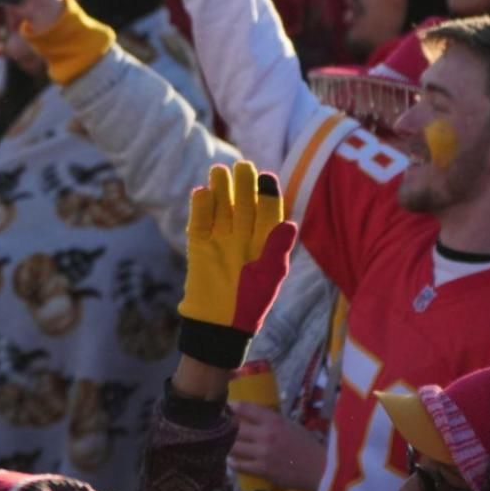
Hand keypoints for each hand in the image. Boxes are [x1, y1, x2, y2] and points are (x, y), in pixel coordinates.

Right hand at [177, 162, 296, 369]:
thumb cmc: (250, 303)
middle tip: (243, 166)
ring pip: (221, 207)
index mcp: (265, 241)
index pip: (268, 211)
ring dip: (220, 189)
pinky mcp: (199, 245)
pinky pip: (199, 221)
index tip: (267, 177)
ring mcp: (220, 239)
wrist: (219, 324)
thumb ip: (277, 249)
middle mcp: (243, 235)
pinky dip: (200, 207)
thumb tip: (289, 223)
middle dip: (244, 185)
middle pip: (244, 203)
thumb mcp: (269, 276)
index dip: (267, 194)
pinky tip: (202, 191)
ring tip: (219, 170)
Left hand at [231, 402, 323, 490]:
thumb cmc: (307, 446)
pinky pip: (239, 465)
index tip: (225, 408)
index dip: (232, 407)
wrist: (320, 470)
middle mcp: (266, 435)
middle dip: (225, 428)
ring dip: (227, 446)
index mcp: (275, 420)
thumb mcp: (291, 425)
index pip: (246, 408)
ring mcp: (263, 453)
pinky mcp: (262, 470)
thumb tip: (251, 417)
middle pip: (234, 428)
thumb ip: (271, 420)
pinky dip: (233, 462)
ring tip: (224, 445)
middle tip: (219, 429)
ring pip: (233, 447)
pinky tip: (232, 460)